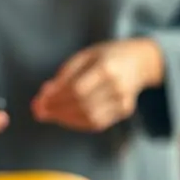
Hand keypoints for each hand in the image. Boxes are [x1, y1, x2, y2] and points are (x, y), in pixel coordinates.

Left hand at [31, 38, 164, 132]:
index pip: (76, 89)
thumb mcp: (85, 55)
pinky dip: (77, 123)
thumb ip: (65, 74)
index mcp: (107, 67)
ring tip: (50, 114)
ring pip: (89, 118)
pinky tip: (65, 118)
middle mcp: (117, 87)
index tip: (38, 102)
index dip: (56, 98)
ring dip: (65, 119)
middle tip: (39, 111)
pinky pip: (97, 124)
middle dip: (56, 111)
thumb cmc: (107, 55)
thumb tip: (45, 95)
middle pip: (82, 105)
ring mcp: (123, 101)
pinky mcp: (124, 111)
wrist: (141, 61)